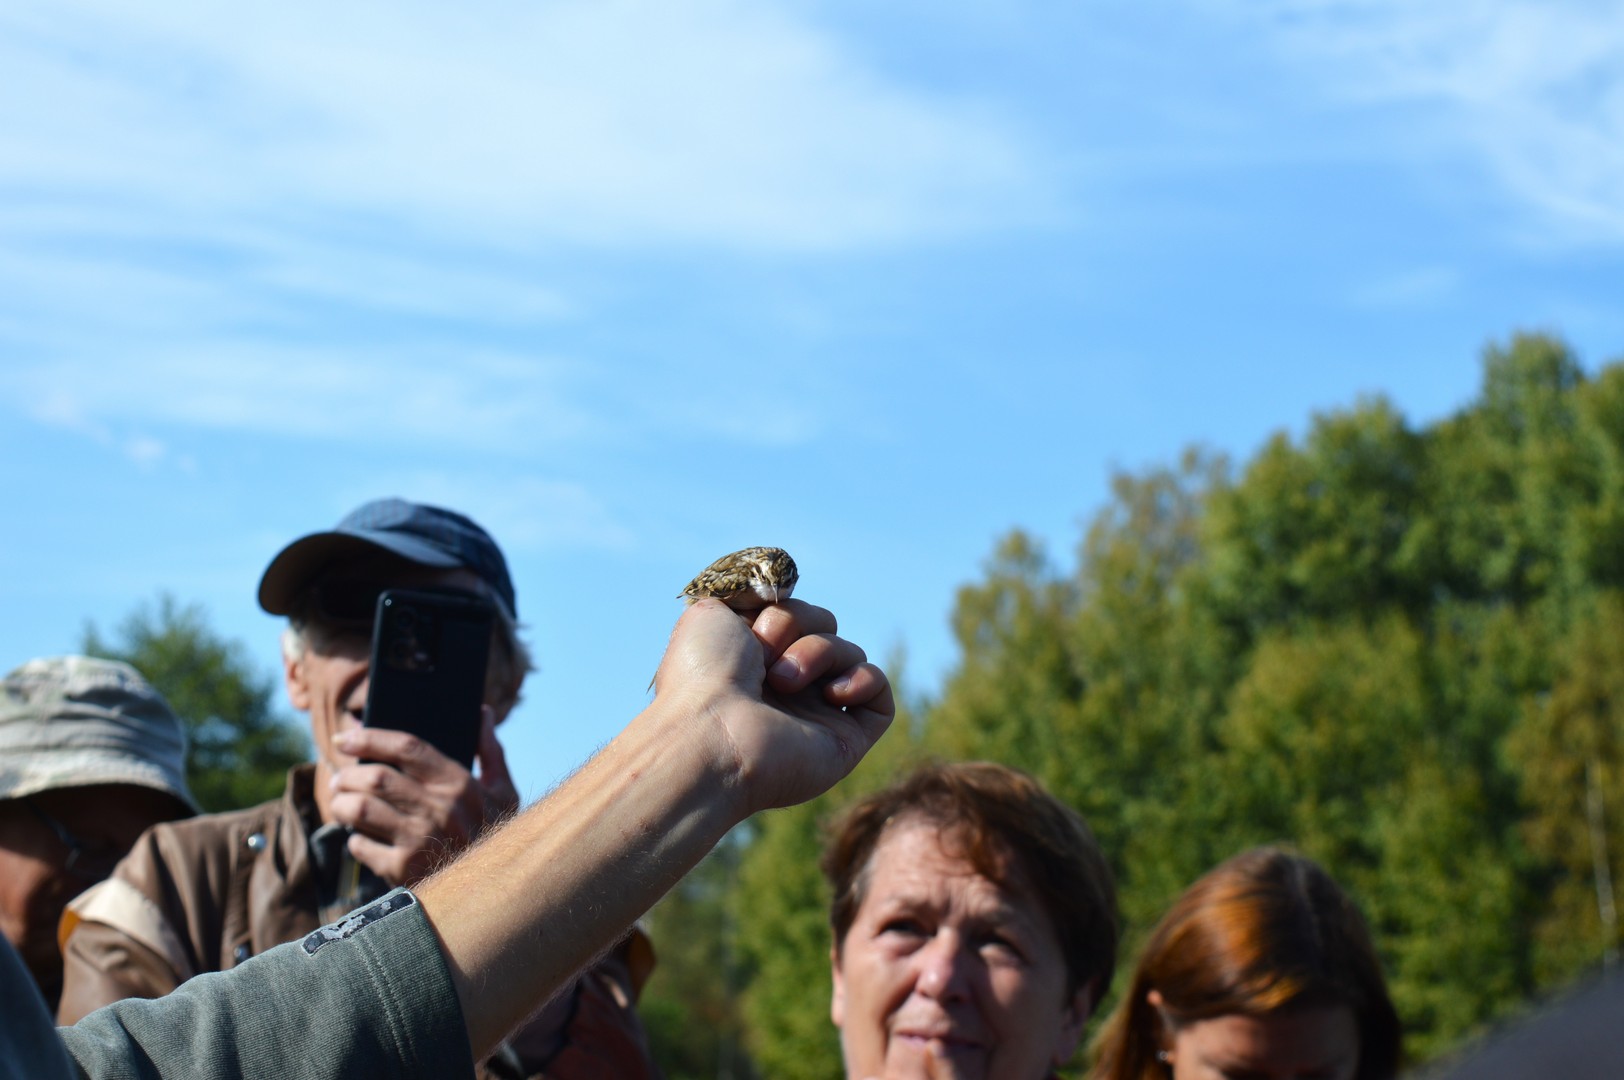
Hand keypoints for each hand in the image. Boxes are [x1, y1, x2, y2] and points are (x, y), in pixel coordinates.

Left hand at [329, 707, 519, 884]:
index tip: (345, 737)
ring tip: (342, 804)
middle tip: (339, 779)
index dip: (370, 738)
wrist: (495, 892)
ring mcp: (420, 840)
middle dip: (347, 775)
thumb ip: (489, 751)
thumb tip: (482, 712)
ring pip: (360, 809)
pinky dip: (354, 840)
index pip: (407, 748)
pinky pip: (361, 846)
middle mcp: (439, 809)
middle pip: (376, 778)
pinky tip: (361, 839)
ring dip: (342, 804)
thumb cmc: (497, 836)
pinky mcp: (404, 870)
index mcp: (460, 783)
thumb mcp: (503, 792)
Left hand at [652, 597, 893, 815]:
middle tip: (763, 656)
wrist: (712, 733)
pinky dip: (862, 679)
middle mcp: (787, 687)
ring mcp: (817, 713)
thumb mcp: (711, 611)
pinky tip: (831, 692)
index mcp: (753, 660)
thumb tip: (785, 589)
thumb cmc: (703, 676)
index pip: (791, 612)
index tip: (751, 625)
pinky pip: (878, 689)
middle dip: (795, 624)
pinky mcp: (848, 738)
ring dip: (819, 652)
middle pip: (824, 624)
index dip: (776, 609)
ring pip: (849, 652)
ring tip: (783, 682)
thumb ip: (749, 591)